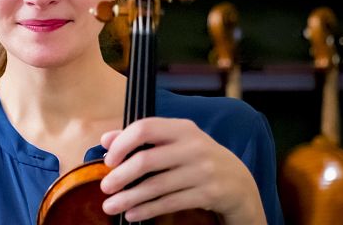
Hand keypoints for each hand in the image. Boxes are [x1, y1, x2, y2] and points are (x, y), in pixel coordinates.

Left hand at [99, 117, 265, 223]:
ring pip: (156, 186)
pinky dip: (147, 209)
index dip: (122, 144)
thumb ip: (140, 138)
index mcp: (181, 128)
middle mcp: (193, 147)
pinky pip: (170, 203)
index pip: (145, 128)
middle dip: (120, 176)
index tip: (108, 160)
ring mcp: (203, 171)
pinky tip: (132, 214)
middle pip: (147, 160)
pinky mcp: (208, 193)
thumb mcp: (174, 141)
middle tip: (104, 187)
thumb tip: (106, 140)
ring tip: (110, 206)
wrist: (238, 180)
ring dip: (129, 198)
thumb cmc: (194, 158)